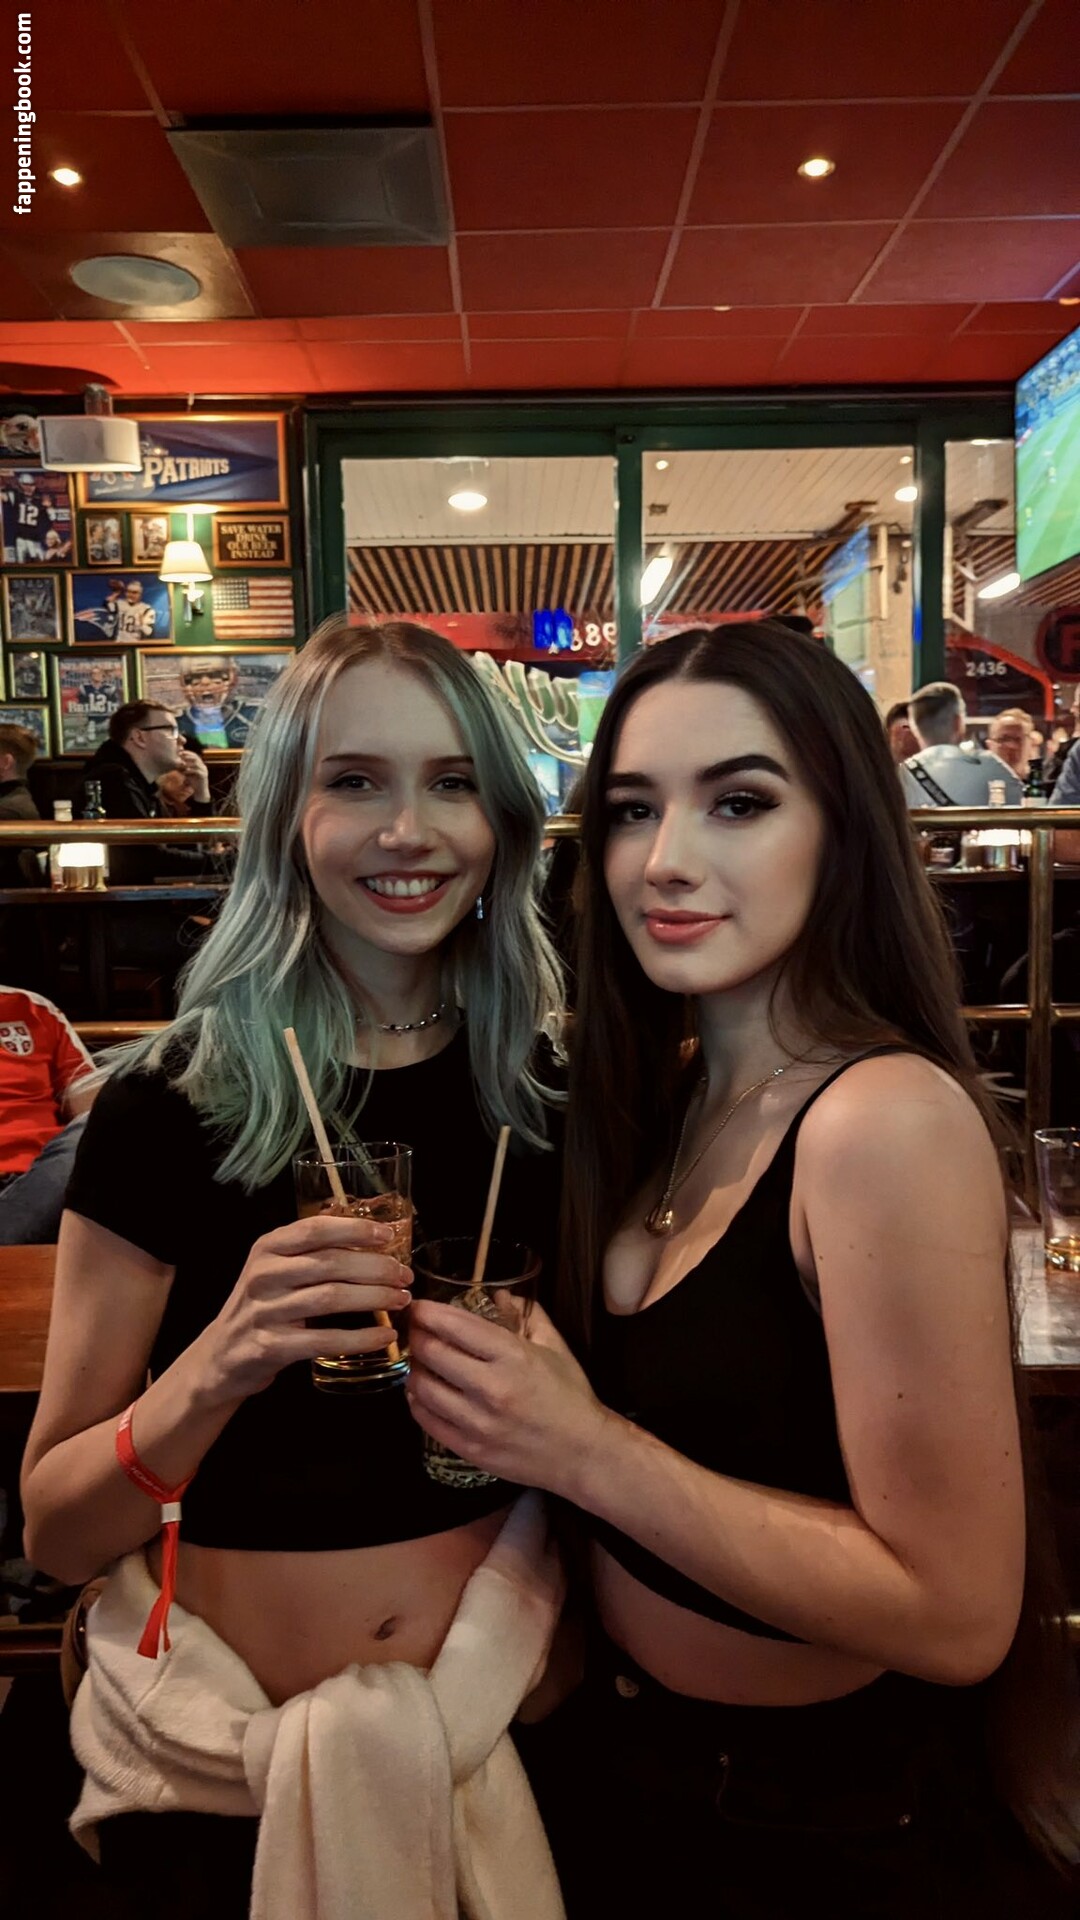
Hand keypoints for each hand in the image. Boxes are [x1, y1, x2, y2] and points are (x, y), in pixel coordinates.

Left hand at [177, 747, 210, 802]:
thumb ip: (184, 768)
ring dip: (188, 763)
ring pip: (196, 764)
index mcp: (200, 764)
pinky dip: (190, 770)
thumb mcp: (188, 774)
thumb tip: (176, 763)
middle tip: (180, 756)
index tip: (180, 752)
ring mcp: (204, 771)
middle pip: (196, 758)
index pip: (194, 755)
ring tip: (181, 764)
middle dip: (187, 756)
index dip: (187, 753)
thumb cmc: (193, 782)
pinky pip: (197, 771)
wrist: (200, 792)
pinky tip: (185, 772)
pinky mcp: (204, 776)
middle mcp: (203, 766)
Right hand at [197, 1214, 410, 1402]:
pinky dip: (360, 1338)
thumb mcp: (277, 1269)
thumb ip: (312, 1252)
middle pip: (330, 1263)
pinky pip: (325, 1340)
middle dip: (376, 1267)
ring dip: (374, 1298)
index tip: (387, 1235)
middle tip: (404, 1276)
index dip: (355, 1230)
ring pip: (331, 1298)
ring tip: (401, 1300)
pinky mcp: (271, 1346)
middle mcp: (264, 1274)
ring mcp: (265, 1311)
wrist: (222, 1355)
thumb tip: (375, 1242)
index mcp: (268, 1248)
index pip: (315, 1229)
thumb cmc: (263, 1306)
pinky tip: (383, 1336)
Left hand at [406, 1299, 609, 1497]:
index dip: (427, 1312)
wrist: (582, 1453)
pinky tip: (423, 1392)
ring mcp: (477, 1422)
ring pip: (421, 1386)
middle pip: (430, 1352)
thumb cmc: (570, 1395)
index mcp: (513, 1356)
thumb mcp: (555, 1346)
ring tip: (421, 1361)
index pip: (455, 1326)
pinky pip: (426, 1419)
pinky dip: (417, 1400)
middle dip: (417, 1335)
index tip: (418, 1307)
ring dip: (415, 1368)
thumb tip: (498, 1296)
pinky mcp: (469, 1449)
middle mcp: (490, 1388)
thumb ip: (527, 1315)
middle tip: (416, 1330)